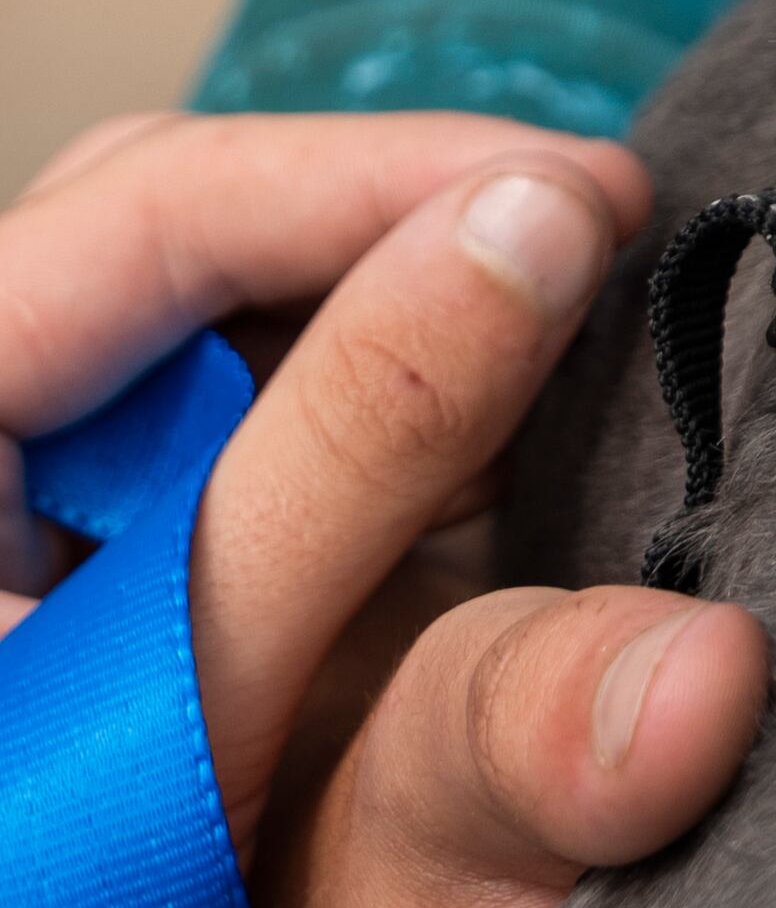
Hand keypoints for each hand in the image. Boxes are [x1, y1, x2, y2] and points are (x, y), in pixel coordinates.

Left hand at [0, 107, 681, 907]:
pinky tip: (490, 467)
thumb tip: (536, 220)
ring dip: (397, 323)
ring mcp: (25, 544)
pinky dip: (375, 445)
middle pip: (176, 245)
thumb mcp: (163, 733)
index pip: (145, 206)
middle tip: (589, 239)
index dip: (374, 174)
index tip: (585, 192)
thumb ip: (343, 464)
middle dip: (388, 222)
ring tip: (567, 327)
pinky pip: (242, 465)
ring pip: (219, 346)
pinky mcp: (96, 620)